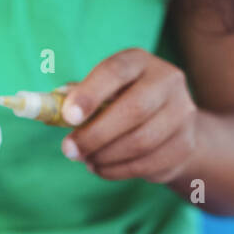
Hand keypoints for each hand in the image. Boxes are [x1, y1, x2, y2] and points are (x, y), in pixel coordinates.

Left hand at [60, 48, 201, 184]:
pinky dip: (117, 171)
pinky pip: (148, 164)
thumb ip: (76, 98)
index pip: (116, 71)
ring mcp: (182, 114)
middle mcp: (167, 82)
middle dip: (95, 135)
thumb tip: (48, 111)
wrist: (172, 127)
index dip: (90, 93)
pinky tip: (101, 168)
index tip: (68, 117)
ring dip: (105, 156)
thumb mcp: (103, 92)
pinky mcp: (185, 145)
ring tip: (85, 160)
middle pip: (134, 110)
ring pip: (141, 142)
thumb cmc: (123, 104)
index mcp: (140, 62)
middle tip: (69, 150)